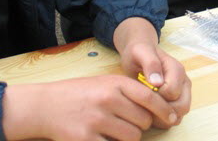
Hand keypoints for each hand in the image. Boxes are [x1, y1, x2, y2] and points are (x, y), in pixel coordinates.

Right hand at [2, 75, 175, 140]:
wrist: (45, 105)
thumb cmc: (80, 93)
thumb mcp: (105, 83)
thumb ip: (129, 92)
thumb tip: (158, 107)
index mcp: (115, 83)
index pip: (150, 98)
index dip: (164, 110)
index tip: (172, 118)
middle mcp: (108, 100)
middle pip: (144, 121)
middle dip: (142, 125)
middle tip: (131, 122)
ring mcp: (97, 121)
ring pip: (132, 137)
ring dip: (130, 136)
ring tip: (116, 129)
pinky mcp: (86, 139)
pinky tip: (103, 136)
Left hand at [114, 18, 190, 127]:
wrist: (139, 53)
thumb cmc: (139, 53)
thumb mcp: (140, 52)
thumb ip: (150, 64)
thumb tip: (158, 83)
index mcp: (177, 69)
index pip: (172, 93)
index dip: (156, 97)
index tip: (143, 92)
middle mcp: (184, 82)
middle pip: (182, 107)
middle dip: (162, 111)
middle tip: (144, 106)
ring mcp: (183, 92)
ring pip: (180, 115)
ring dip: (163, 118)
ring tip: (145, 109)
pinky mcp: (178, 100)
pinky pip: (175, 117)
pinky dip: (163, 120)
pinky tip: (149, 112)